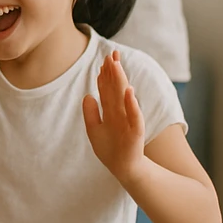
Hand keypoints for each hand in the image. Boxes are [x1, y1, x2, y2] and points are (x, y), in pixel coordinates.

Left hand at [82, 52, 146, 183]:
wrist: (125, 169)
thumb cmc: (111, 149)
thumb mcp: (94, 130)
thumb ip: (91, 113)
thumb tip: (87, 95)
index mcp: (111, 112)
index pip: (108, 89)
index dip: (106, 74)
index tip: (104, 59)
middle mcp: (120, 113)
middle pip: (116, 88)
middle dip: (114, 71)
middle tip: (111, 53)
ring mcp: (128, 121)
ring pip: (123, 97)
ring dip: (120, 81)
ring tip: (117, 65)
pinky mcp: (135, 132)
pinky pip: (134, 116)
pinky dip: (132, 104)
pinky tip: (129, 91)